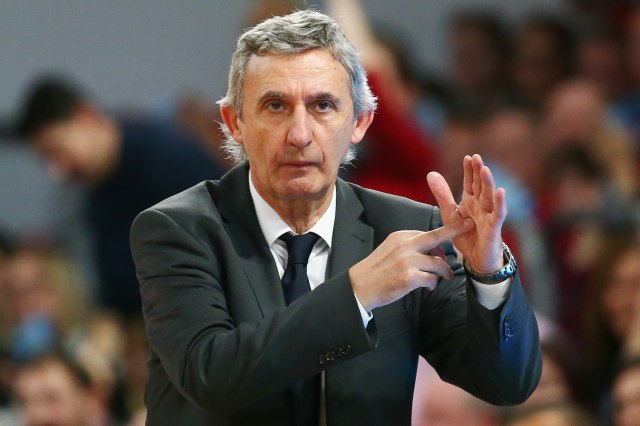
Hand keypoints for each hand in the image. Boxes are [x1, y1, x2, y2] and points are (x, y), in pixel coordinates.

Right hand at [349, 218, 474, 311]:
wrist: (360, 286)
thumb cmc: (376, 271)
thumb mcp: (389, 250)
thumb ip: (408, 246)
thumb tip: (431, 250)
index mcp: (400, 237)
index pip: (426, 233)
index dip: (441, 237)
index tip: (456, 228)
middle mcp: (405, 246)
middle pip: (436, 236)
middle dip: (456, 229)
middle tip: (469, 225)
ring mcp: (407, 261)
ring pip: (438, 263)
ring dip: (444, 272)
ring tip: (444, 278)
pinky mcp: (409, 277)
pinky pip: (432, 279)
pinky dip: (433, 284)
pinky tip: (428, 288)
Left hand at [427, 154, 505, 273]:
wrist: (475, 260)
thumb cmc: (466, 235)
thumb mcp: (449, 213)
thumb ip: (442, 194)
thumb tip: (431, 173)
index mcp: (470, 202)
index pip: (470, 183)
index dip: (469, 171)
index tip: (467, 157)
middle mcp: (481, 206)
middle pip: (481, 186)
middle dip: (478, 172)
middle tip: (477, 158)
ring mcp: (489, 216)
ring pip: (489, 197)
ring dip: (488, 183)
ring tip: (485, 170)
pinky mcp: (494, 228)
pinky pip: (498, 214)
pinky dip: (500, 203)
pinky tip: (501, 192)